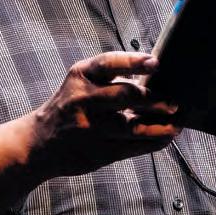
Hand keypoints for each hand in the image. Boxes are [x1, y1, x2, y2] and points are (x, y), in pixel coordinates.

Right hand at [31, 51, 179, 177]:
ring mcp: (90, 128)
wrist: (39, 143)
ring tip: (176, 123)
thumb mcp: (81, 81)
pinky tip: (166, 137)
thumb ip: (110, 75)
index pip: (109, 63)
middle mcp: (83, 100)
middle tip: (174, 102)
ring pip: (132, 126)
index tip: (155, 62)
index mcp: (81, 76)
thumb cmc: (70, 105)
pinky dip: (153, 142)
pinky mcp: (97, 152)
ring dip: (159, 126)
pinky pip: (132, 147)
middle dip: (153, 99)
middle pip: (124, 96)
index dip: (133, 62)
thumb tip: (154, 69)